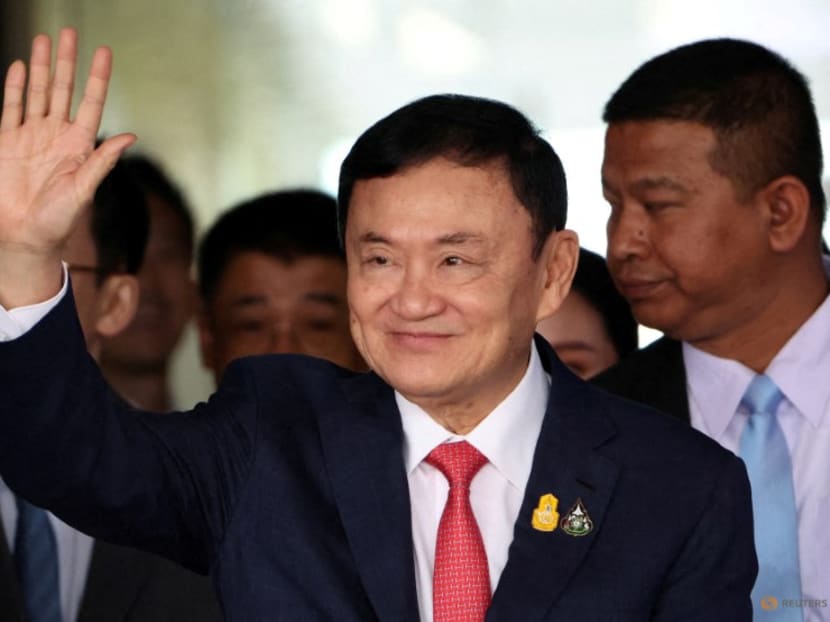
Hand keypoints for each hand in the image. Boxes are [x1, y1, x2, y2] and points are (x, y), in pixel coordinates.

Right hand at [0, 28, 134, 307]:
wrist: (24, 237)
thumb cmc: (59, 221)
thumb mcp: (84, 190)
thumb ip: (103, 161)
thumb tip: (130, 136)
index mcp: (79, 146)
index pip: (91, 103)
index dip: (97, 78)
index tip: (104, 52)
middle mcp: (56, 136)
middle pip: (62, 90)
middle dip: (66, 62)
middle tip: (70, 32)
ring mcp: (31, 137)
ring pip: (37, 93)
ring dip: (40, 67)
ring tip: (45, 40)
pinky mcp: (6, 143)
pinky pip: (10, 109)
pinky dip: (14, 88)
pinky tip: (19, 67)